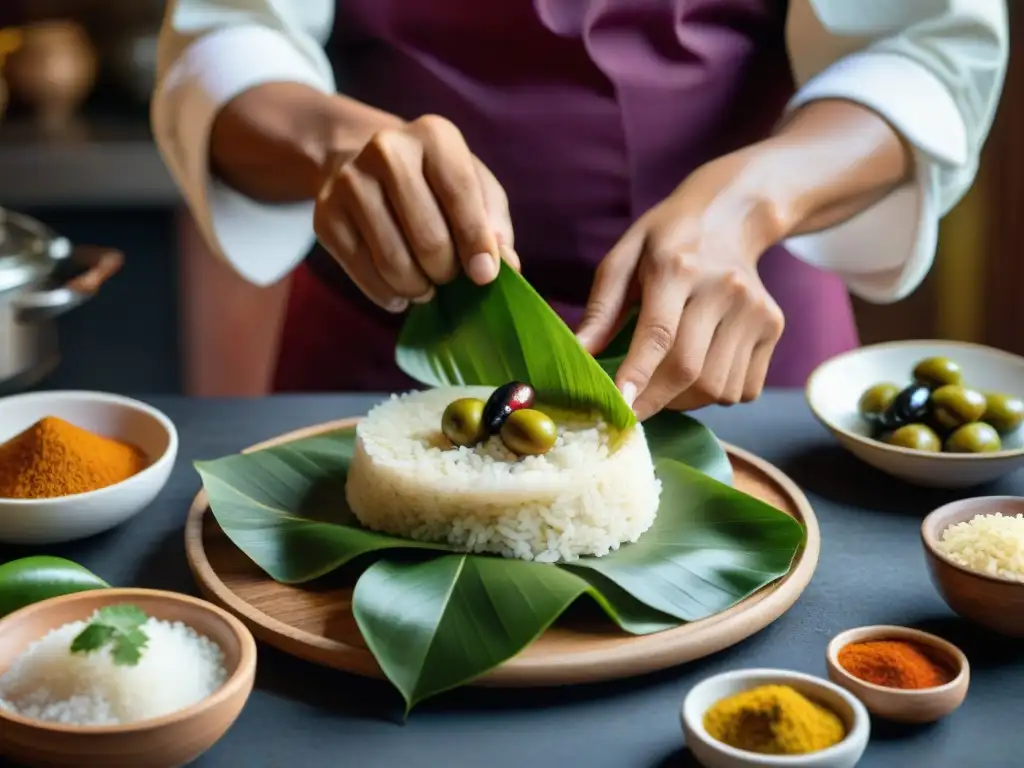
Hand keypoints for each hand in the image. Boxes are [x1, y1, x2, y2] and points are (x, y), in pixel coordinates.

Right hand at [314, 114, 517, 311]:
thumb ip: (494, 224)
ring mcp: (349, 181)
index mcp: (433, 135)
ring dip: (419, 288)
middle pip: (428, 238)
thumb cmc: (436, 181)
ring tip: (428, 285)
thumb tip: (506, 266)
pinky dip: (390, 295)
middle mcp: (387, 150)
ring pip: (394, 263)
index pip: (460, 195)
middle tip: (449, 276)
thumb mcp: (475, 187)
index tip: (484, 276)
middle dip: (446, 271)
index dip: (476, 242)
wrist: (365, 160)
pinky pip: (364, 275)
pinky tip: (400, 289)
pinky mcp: (325, 215)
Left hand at [576, 155, 784, 420]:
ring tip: (667, 379)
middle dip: (655, 402)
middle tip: (633, 409)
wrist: (730, 217)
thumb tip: (578, 355)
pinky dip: (716, 395)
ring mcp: (754, 309)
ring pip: (717, 388)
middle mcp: (723, 287)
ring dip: (684, 401)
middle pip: (689, 369)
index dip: (638, 375)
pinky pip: (743, 389)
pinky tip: (701, 369)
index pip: (659, 333)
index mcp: (677, 267)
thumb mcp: (624, 259)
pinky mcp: (773, 326)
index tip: (621, 408)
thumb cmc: (666, 242)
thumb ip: (601, 310)